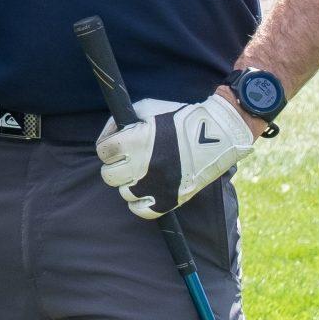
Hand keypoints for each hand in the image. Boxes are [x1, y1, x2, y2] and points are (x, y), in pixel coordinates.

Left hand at [96, 95, 254, 218]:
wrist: (216, 134)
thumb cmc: (178, 118)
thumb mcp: (145, 109)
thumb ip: (120, 122)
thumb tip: (108, 135)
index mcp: (134, 142)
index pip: (103, 151)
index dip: (107, 147)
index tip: (116, 145)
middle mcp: (142, 166)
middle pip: (109, 175)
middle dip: (115, 165)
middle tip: (127, 160)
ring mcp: (156, 185)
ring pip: (124, 192)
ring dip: (129, 182)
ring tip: (141, 174)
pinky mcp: (170, 199)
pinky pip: (141, 211)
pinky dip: (140, 203)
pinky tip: (145, 192)